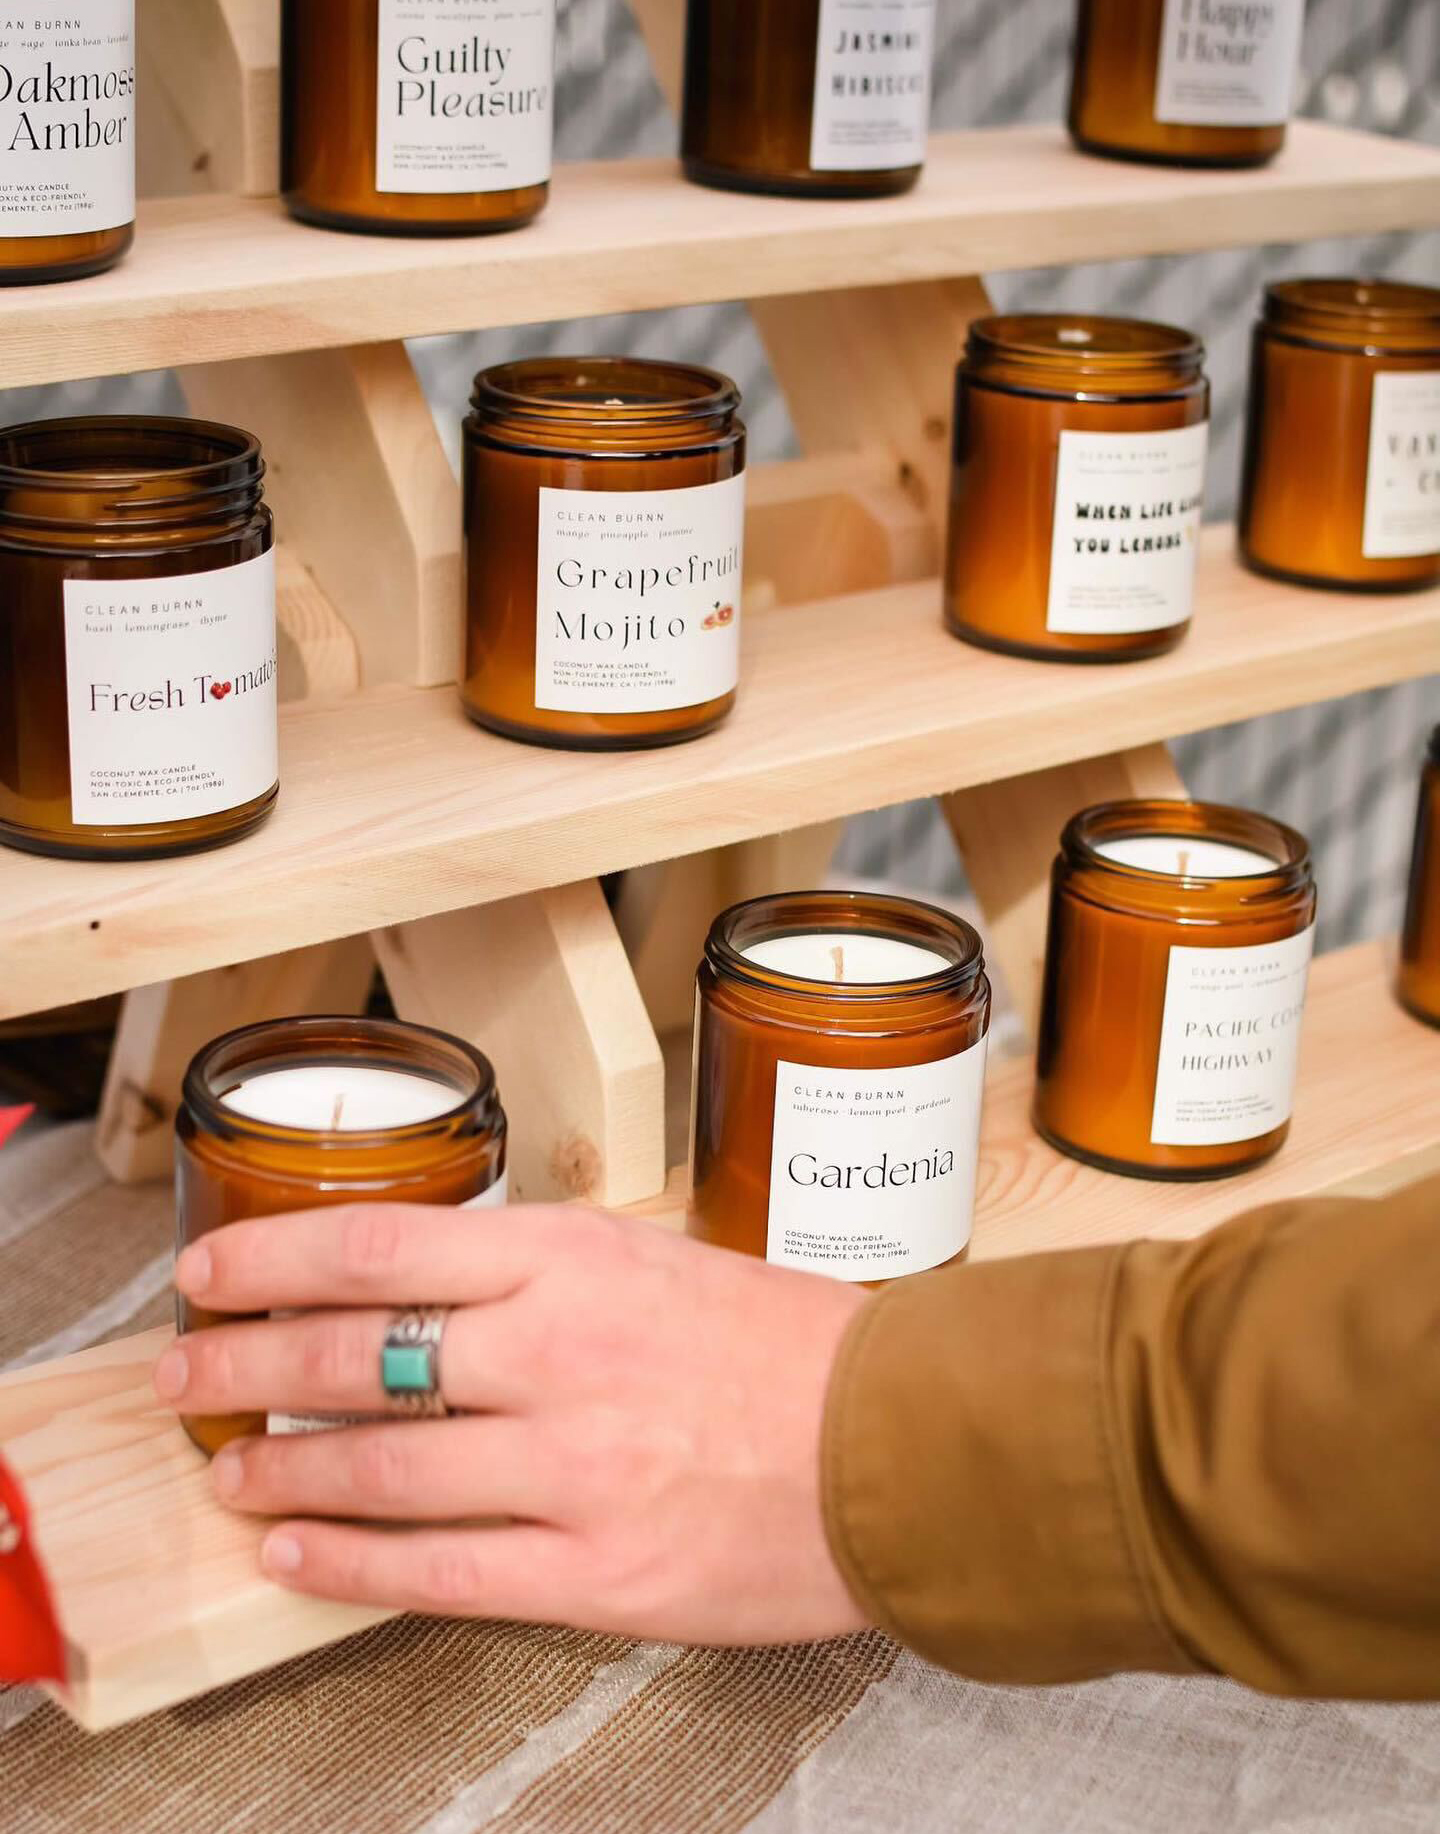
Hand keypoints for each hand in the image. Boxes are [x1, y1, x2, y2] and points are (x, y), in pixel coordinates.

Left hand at [155, 1206, 870, 1645]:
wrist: (905, 1444)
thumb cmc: (793, 1346)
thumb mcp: (660, 1258)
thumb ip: (544, 1272)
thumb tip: (424, 1292)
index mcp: (576, 1258)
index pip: (380, 1244)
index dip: (271, 1257)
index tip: (208, 1269)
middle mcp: (559, 1352)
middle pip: (353, 1353)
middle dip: (244, 1363)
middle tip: (188, 1373)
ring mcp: (574, 1467)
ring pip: (378, 1464)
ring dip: (279, 1465)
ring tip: (227, 1467)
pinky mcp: (596, 1574)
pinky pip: (435, 1571)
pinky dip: (344, 1560)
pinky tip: (292, 1550)